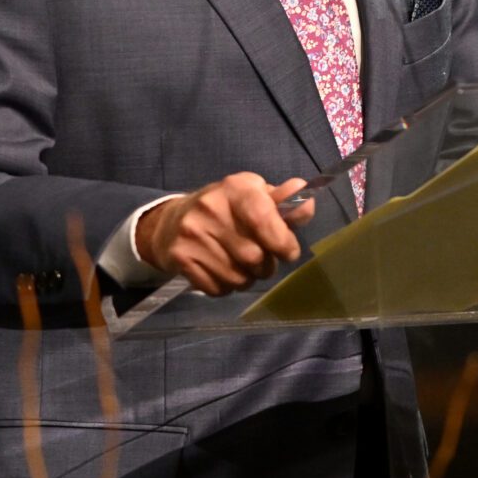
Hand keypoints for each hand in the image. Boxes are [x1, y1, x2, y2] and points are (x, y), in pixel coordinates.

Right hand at [134, 173, 315, 295]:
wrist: (172, 222)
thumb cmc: (226, 210)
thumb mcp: (254, 197)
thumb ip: (283, 202)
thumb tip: (306, 197)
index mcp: (235, 188)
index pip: (264, 219)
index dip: (283, 242)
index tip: (288, 252)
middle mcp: (211, 208)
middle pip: (254, 257)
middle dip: (266, 266)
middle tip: (262, 261)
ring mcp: (192, 234)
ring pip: (237, 278)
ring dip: (247, 279)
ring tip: (242, 266)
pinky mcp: (180, 257)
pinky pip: (217, 289)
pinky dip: (226, 287)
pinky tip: (221, 271)